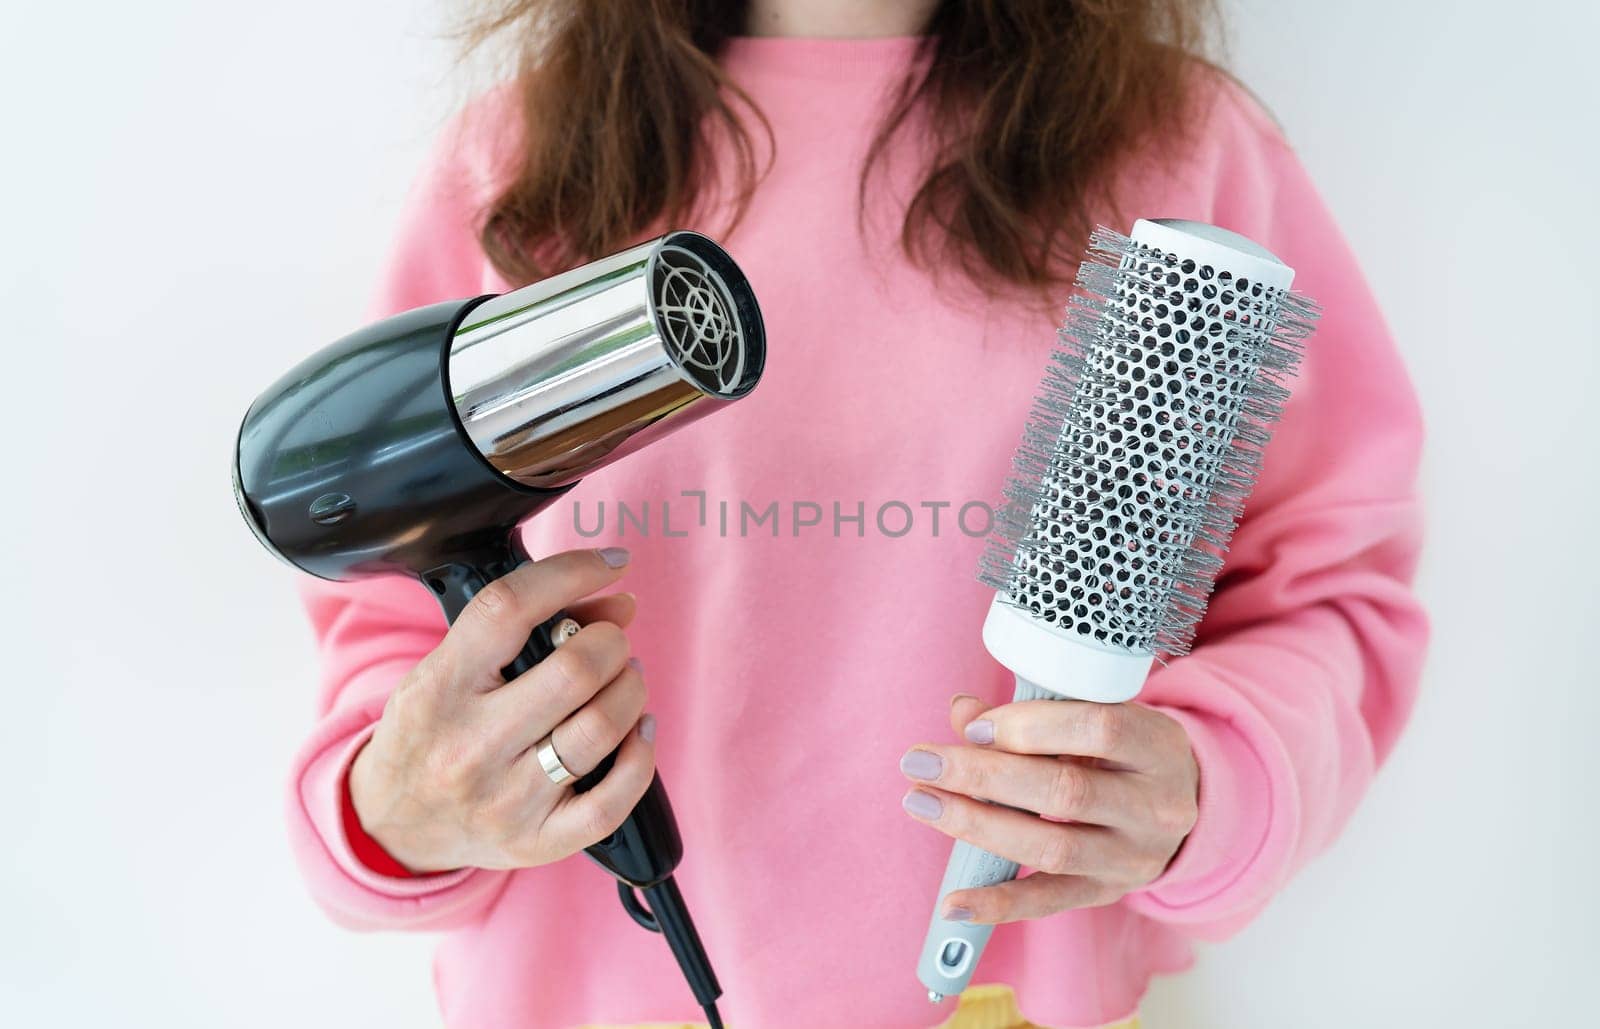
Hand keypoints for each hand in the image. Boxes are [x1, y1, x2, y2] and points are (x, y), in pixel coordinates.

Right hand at [348, 548, 654, 873]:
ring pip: (600, 729)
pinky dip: (641, 756)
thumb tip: (614, 602)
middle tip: (612, 639)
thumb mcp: (448, 669)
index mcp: (440, 687)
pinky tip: (638, 731)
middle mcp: (469, 745)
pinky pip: (612, 802)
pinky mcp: (535, 841)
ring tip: (624, 678)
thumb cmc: (432, 732)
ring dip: (630, 689)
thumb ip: (520, 630)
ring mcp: (505, 799)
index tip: (610, 563)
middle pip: (573, 671)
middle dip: (611, 641)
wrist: (393, 825)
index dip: (571, 572)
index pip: (509, 608)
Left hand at [900, 693, 1198, 923]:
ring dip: (977, 826)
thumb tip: (963, 712)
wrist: (1188, 803)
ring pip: (1053, 847)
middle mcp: (1154, 806)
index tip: (974, 728)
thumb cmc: (1126, 750)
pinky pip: (1049, 903)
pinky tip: (952, 902)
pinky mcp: (1108, 893)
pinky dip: (997, 904)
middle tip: (921, 763)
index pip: (1098, 729)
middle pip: (1065, 792)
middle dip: (983, 776)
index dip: (1030, 726)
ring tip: (923, 805)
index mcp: (1156, 746)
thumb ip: (1034, 713)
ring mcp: (1132, 857)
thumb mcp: (1100, 717)